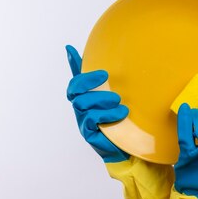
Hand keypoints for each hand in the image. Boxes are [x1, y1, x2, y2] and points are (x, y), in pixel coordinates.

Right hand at [65, 45, 128, 162]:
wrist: (127, 149)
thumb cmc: (122, 124)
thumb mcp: (120, 102)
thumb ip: (114, 87)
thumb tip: (118, 66)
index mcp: (87, 99)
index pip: (76, 80)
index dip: (72, 64)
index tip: (70, 49)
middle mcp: (82, 109)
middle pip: (74, 90)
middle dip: (88, 80)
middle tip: (105, 76)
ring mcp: (83, 121)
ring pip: (83, 103)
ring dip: (101, 99)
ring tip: (119, 101)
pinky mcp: (89, 133)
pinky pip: (91, 119)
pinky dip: (106, 114)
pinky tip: (121, 113)